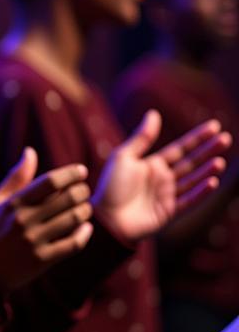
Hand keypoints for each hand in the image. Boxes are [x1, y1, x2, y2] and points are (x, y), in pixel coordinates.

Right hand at [0, 147, 92, 293]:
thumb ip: (15, 177)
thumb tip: (31, 152)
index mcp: (14, 204)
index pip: (49, 182)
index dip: (70, 173)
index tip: (81, 171)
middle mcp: (24, 221)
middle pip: (66, 199)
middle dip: (82, 191)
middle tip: (84, 190)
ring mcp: (34, 241)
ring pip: (73, 220)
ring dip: (85, 211)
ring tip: (85, 208)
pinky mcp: (42, 260)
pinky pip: (73, 244)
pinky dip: (84, 234)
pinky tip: (86, 228)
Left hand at [93, 111, 230, 241]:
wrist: (104, 218)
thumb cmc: (110, 187)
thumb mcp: (124, 157)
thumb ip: (142, 138)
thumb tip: (154, 113)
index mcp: (152, 164)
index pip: (180, 148)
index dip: (197, 138)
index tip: (215, 126)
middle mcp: (163, 179)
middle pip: (191, 162)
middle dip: (209, 151)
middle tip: (226, 138)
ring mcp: (168, 195)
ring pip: (193, 180)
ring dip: (207, 171)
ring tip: (220, 161)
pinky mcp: (170, 211)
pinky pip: (189, 200)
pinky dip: (201, 192)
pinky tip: (212, 182)